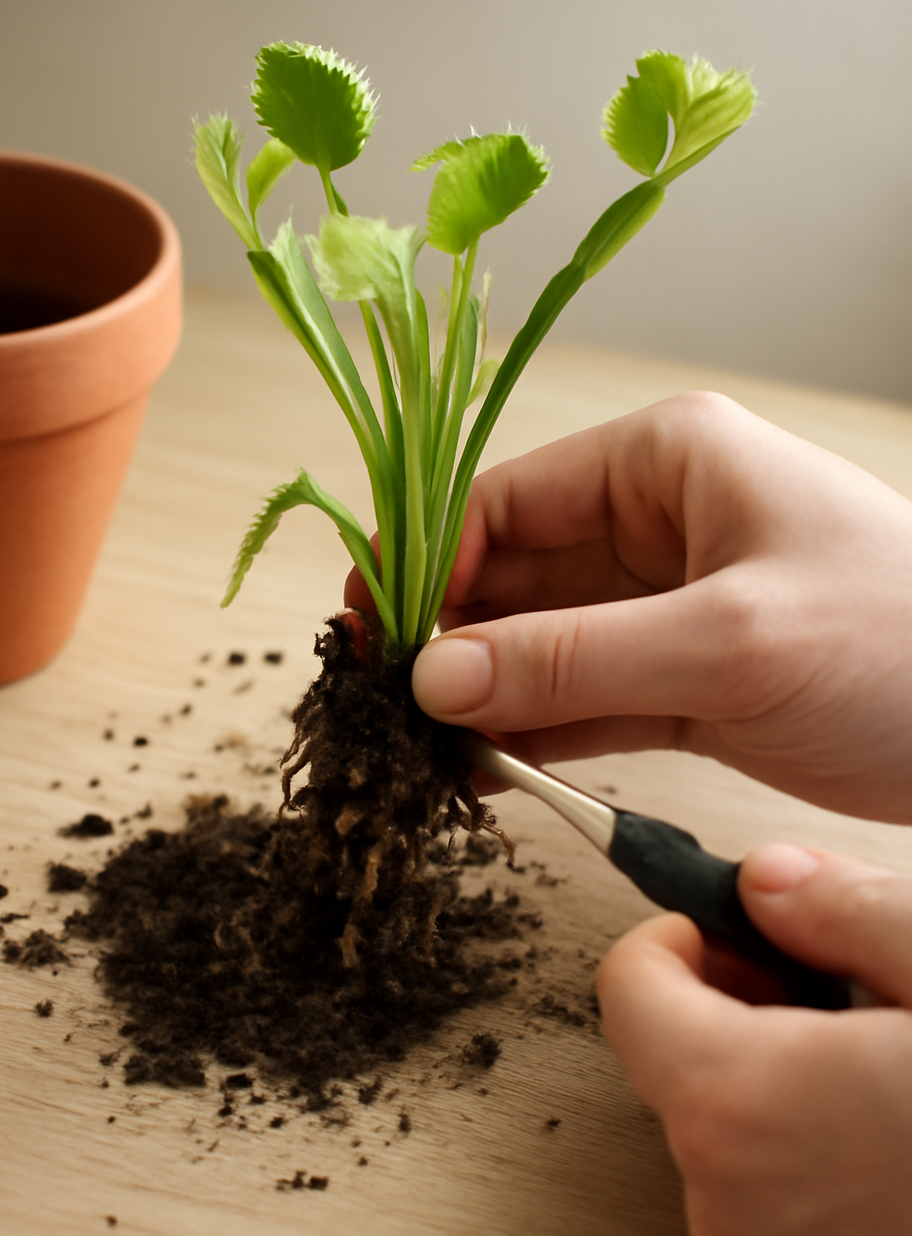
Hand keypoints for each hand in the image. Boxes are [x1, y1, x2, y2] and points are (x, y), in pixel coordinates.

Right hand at [393, 392, 911, 821]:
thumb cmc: (901, 641)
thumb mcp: (729, 641)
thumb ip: (573, 660)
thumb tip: (434, 680)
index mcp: (665, 463)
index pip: (505, 500)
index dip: (430, 567)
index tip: (377, 641)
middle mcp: (657, 523)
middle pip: (512, 575)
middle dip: (452, 643)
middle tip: (387, 714)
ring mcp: (671, 604)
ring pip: (542, 645)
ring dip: (486, 697)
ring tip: (422, 757)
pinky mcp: (689, 679)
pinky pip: (585, 699)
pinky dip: (536, 734)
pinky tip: (487, 772)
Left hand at [596, 844, 911, 1235]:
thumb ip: (844, 910)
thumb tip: (772, 880)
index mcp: (739, 1102)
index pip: (629, 988)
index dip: (680, 937)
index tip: (734, 929)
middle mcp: (730, 1204)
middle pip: (680, 1063)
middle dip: (744, 1010)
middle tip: (837, 992)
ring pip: (731, 1140)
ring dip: (784, 1091)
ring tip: (885, 1073)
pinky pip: (776, 1214)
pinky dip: (814, 1167)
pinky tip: (898, 1145)